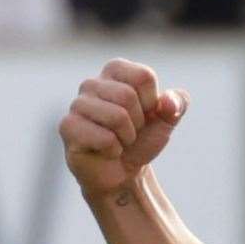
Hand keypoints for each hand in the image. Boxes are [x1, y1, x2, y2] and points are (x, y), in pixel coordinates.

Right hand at [58, 58, 188, 199]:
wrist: (123, 172)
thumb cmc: (141, 139)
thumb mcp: (166, 120)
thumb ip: (177, 104)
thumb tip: (168, 102)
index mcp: (115, 70)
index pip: (144, 76)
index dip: (151, 102)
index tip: (144, 114)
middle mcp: (92, 83)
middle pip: (128, 96)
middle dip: (138, 123)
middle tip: (129, 132)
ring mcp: (76, 104)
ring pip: (117, 116)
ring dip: (127, 137)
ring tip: (118, 141)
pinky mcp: (68, 127)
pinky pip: (104, 138)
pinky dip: (113, 150)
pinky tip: (105, 151)